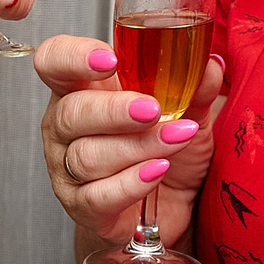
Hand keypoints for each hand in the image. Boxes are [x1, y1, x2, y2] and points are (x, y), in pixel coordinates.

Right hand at [37, 34, 225, 250]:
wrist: (170, 205)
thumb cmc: (167, 149)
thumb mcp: (186, 113)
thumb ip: (194, 89)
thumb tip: (210, 66)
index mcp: (81, 88)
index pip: (54, 61)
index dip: (73, 56)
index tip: (110, 60)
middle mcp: (64, 126)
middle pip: (70, 112)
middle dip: (113, 110)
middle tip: (153, 110)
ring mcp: (67, 169)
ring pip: (87, 156)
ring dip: (137, 147)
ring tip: (175, 141)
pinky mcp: (82, 206)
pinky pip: (97, 196)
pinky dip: (130, 183)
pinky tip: (157, 171)